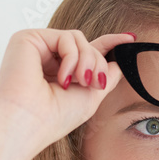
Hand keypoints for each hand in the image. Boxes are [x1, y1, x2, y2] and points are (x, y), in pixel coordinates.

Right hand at [0, 28, 134, 144]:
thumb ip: (104, 76)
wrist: (29, 122)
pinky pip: (66, 37)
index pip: (85, 51)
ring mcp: (37, 48)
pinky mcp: (28, 39)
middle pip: (87, 45)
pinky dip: (72, 57)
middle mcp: (46, 58)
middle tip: (92, 84)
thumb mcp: (90, 97)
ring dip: (87, 61)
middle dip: (97, 64)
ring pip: (79, 38)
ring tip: (78, 82)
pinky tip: (62, 77)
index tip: (130, 38)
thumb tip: (118, 61)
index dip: (109, 43)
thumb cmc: (54, 117)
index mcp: (58, 72)